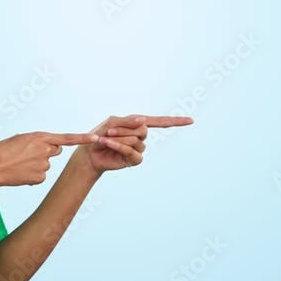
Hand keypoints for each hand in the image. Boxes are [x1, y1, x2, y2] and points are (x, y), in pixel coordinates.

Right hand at [0, 131, 98, 186]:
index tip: (96, 138)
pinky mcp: (40, 178)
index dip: (83, 138)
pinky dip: (32, 175)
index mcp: (40, 137)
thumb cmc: (2, 151)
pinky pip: (40, 176)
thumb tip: (47, 150)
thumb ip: (37, 142)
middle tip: (30, 153)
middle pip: (56, 150)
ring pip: (46, 164)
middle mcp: (45, 150)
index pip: (67, 138)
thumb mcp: (20, 139)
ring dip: (36, 164)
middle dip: (48, 151)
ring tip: (20, 164)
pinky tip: (21, 173)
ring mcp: (43, 165)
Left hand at [77, 114, 193, 174]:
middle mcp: (141, 136)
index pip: (160, 121)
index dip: (176, 121)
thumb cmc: (100, 135)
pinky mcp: (134, 160)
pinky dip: (119, 146)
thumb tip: (144, 120)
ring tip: (106, 139)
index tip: (191, 120)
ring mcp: (139, 149)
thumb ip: (128, 121)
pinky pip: (132, 151)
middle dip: (124, 130)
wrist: (89, 152)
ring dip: (119, 138)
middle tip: (109, 132)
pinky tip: (108, 144)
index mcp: (138, 124)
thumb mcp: (112, 122)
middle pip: (143, 129)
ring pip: (136, 140)